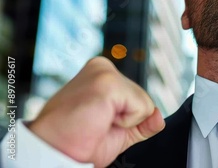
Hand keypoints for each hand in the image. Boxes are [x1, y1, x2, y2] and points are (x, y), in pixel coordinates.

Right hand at [28, 56, 164, 167]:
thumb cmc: (78, 141)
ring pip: (145, 103)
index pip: (137, 96)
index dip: (126, 118)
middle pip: (143, 97)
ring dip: (125, 121)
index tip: (99, 122)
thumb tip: (159, 117)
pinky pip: (142, 108)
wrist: (55, 151)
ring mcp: (105, 73)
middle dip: (127, 119)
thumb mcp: (119, 132)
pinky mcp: (109, 83)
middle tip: (98, 124)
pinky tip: (101, 119)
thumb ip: (142, 122)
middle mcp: (103, 68)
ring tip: (98, 122)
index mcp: (102, 74)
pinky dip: (126, 122)